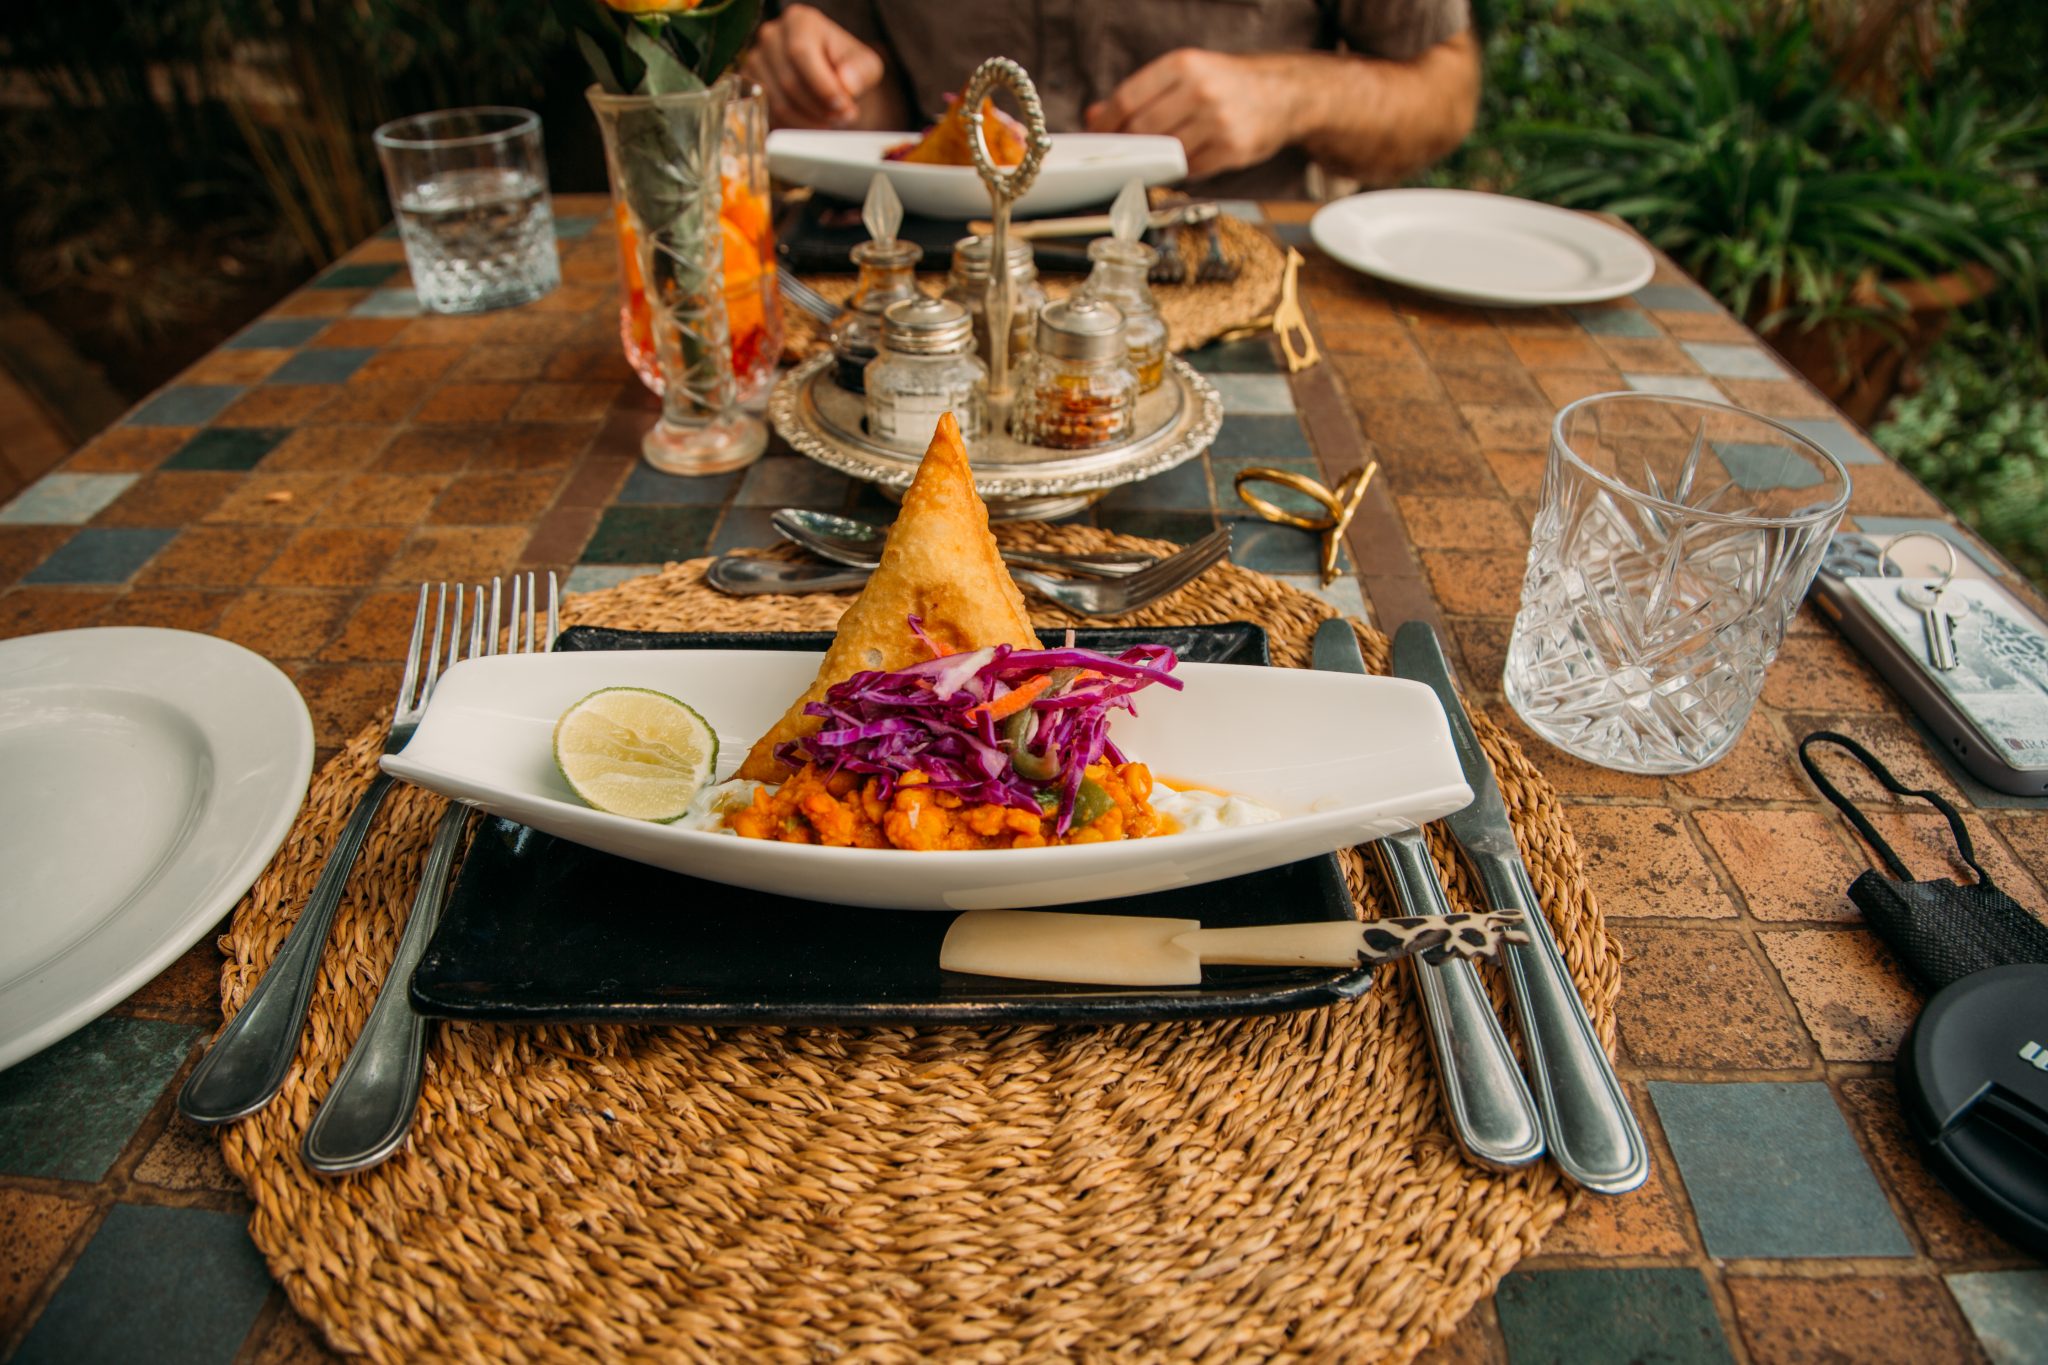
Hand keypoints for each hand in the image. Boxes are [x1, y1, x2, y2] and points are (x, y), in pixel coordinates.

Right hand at [742, 4, 884, 127]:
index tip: (843, 106)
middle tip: (842, 119)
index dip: (822, 85)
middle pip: (789, 81)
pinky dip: (793, 126)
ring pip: (778, 102)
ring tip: (830, 123)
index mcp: (799, 21)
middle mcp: (771, 36)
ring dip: (808, 121)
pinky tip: (812, 125)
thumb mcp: (865, 64)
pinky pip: (769, 114)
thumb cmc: (846, 66)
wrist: (830, 76)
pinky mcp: (751, 86)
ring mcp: (756, 61)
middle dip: (819, 108)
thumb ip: (860, 71)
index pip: (800, 53)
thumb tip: (846, 84)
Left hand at [1085, 50, 1302, 178]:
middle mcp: (1201, 90)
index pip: (1128, 99)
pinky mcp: (1233, 149)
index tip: (1096, 135)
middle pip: (1142, 129)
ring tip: (1159, 153)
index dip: (1106, 122)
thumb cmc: (1227, 84)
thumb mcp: (1186, 73)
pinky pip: (1190, 169)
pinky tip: (1187, 157)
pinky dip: (1181, 169)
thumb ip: (1140, 93)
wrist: (1284, 94)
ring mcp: (1219, 121)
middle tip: (1126, 150)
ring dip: (1155, 158)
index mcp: (1184, 65)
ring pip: (1165, 152)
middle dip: (1128, 143)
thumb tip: (1094, 116)